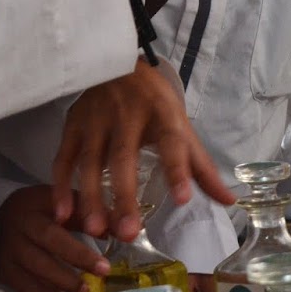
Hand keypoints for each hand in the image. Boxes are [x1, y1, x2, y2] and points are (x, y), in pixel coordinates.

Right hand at [0, 186, 106, 291]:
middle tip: (103, 269)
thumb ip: (83, 213)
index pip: (63, 206)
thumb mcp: (53, 204)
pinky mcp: (2, 269)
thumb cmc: (32, 215)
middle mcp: (20, 222)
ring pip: (37, 265)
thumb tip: (117, 230)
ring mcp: (8, 247)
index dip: (85, 218)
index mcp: (36, 201)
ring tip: (85, 289)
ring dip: (64, 280)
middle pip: (50, 238)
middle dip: (79, 255)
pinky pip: (24, 285)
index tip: (107, 233)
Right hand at [52, 57, 235, 241]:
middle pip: (124, 157)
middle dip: (124, 195)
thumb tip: (229, 201)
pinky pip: (64, 158)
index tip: (182, 199)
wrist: (115, 59)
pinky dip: (61, 186)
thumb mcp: (180, 125)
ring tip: (96, 229)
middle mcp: (127, 115)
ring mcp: (96, 119)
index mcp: (161, 113)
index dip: (177, 169)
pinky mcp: (73, 124)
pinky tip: (63, 214)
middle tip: (129, 232)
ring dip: (91, 196)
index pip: (171, 141)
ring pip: (90, 161)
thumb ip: (200, 166)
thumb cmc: (153, 100)